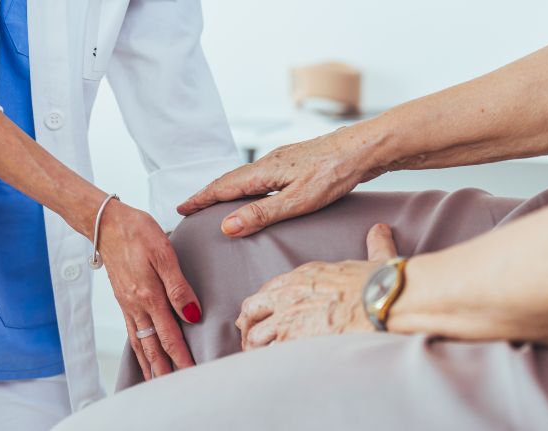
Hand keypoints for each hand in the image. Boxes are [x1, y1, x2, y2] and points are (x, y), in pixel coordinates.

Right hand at [95, 199, 201, 379]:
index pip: (169, 334)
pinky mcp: (122, 299)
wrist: (105, 223)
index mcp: (149, 295)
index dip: (181, 355)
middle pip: (152, 346)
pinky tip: (142, 353)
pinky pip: (131, 331)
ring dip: (149, 363)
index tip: (192, 370)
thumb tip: (191, 314)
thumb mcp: (164, 253)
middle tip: (175, 385)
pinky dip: (138, 348)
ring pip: (140, 341)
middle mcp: (136, 305)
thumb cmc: (136, 231)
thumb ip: (178, 286)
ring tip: (157, 380)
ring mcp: (127, 304)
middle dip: (164, 368)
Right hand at [177, 125, 389, 237]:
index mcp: (265, 171)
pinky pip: (262, 175)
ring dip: (227, 190)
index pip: (223, 187)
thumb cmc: (336, 173)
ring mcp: (284, 161)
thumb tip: (226, 225)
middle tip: (191, 207)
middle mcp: (270, 162)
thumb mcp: (298, 201)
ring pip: (247, 177)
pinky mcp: (297, 163)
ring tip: (216, 202)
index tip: (182, 209)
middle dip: (208, 194)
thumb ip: (262, 214)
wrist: (366, 148)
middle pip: (231, 180)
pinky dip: (248, 186)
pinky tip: (257, 192)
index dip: (201, 199)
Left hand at [236, 224, 397, 350]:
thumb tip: (379, 231)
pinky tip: (273, 366)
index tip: (262, 313)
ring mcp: (288, 318)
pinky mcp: (293, 341)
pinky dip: (268, 360)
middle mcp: (289, 294)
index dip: (262, 304)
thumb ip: (373, 246)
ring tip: (259, 355)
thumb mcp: (374, 258)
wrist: (382, 302)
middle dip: (248, 323)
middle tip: (252, 336)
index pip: (269, 289)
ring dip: (255, 346)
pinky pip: (268, 353)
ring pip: (255, 335)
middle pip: (251, 309)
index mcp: (303, 275)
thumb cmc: (380, 283)